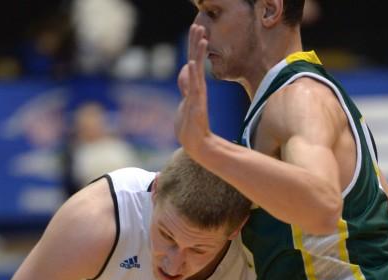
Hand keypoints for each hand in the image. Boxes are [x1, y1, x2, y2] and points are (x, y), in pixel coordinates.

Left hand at [175, 24, 211, 158]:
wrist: (198, 145)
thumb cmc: (191, 126)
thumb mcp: (185, 101)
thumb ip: (186, 86)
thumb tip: (186, 70)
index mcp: (195, 87)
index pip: (194, 61)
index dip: (194, 46)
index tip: (196, 29)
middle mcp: (198, 89)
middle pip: (197, 61)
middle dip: (196, 43)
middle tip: (198, 25)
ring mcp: (198, 97)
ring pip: (198, 70)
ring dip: (198, 54)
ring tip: (201, 37)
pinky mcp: (197, 106)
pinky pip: (195, 88)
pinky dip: (193, 75)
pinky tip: (192, 63)